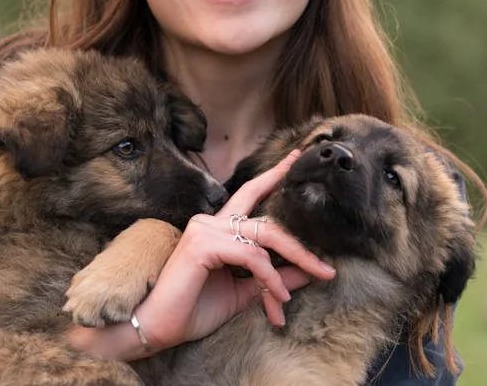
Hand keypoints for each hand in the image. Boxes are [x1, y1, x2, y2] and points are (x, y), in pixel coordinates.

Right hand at [134, 149, 335, 350]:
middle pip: (268, 223)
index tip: (295, 158)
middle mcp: (211, 222)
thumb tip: (307, 271)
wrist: (158, 328)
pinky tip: (276, 299)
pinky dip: (269, 279)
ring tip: (289, 301)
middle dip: (300, 246)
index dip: (273, 176)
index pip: (250, 195)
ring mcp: (205, 229)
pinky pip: (252, 256)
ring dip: (286, 271)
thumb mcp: (242, 294)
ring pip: (264, 239)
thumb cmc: (192, 310)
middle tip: (328, 271)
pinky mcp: (202, 244)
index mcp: (217, 229)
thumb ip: (272, 279)